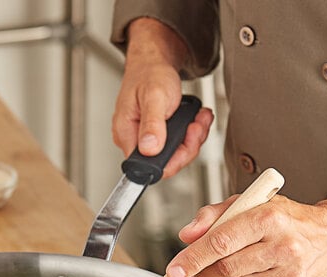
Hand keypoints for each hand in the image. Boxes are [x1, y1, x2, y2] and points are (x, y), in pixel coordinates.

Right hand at [112, 18, 213, 176]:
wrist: (153, 61)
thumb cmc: (149, 73)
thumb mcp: (153, 96)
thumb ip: (152, 123)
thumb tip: (149, 148)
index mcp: (126, 134)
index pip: (149, 165)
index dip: (172, 159)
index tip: (188, 138)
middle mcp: (134, 141)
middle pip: (164, 162)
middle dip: (188, 145)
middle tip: (197, 125)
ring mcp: (145, 139)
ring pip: (174, 154)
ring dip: (193, 138)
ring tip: (199, 118)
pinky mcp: (156, 136)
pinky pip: (176, 144)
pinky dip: (191, 133)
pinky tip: (196, 118)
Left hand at [165, 195, 326, 276]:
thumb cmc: (289, 219)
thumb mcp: (251, 203)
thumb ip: (214, 215)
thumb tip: (187, 235)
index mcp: (271, 218)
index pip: (220, 242)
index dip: (192, 258)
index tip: (174, 270)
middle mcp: (285, 247)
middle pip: (226, 268)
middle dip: (202, 272)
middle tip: (193, 271)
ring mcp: (291, 275)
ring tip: (221, 269)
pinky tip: (247, 275)